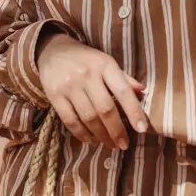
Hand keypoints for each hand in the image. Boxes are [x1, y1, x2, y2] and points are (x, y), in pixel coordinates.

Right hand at [36, 32, 147, 149]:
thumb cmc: (86, 59)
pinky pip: (70, 121)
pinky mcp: (54, 96)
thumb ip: (123, 78)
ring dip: (101, 136)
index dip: (133, 111)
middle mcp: (87, 75)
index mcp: (104, 65)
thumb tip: (143, 91)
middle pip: (105, 109)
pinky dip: (82, 134)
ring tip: (110, 144)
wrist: (53, 51)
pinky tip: (92, 140)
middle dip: (117, 131)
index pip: (122, 91)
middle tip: (123, 145)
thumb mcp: (106, 62)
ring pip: (88, 118)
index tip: (142, 129)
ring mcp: (69, 86)